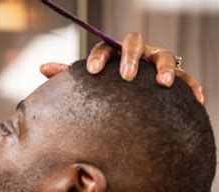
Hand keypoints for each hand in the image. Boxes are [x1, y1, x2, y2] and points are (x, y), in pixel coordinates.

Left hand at [39, 32, 204, 104]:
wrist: (128, 100)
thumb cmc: (105, 89)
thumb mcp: (88, 83)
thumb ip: (68, 75)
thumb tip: (43, 68)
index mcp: (112, 54)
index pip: (104, 47)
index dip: (97, 57)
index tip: (90, 71)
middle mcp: (136, 55)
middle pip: (135, 43)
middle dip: (131, 57)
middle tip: (127, 76)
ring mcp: (156, 63)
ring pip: (165, 55)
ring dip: (166, 67)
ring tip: (164, 84)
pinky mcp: (175, 77)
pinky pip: (187, 77)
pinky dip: (192, 86)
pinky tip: (197, 99)